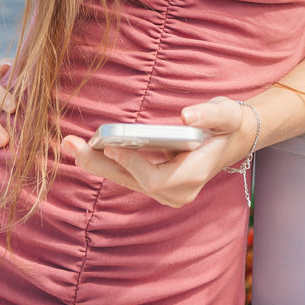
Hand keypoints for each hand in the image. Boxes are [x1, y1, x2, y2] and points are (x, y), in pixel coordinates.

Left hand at [61, 97, 256, 207]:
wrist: (233, 138)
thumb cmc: (228, 124)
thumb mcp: (226, 113)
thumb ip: (211, 112)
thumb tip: (186, 114)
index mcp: (192, 177)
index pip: (154, 178)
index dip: (131, 163)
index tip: (110, 144)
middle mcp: (177, 191)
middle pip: (132, 182)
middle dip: (101, 164)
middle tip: (73, 146)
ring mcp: (167, 191)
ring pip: (126, 180)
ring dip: (98, 163)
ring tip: (70, 145)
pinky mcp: (157, 184)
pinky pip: (128, 176)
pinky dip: (108, 163)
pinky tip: (87, 149)